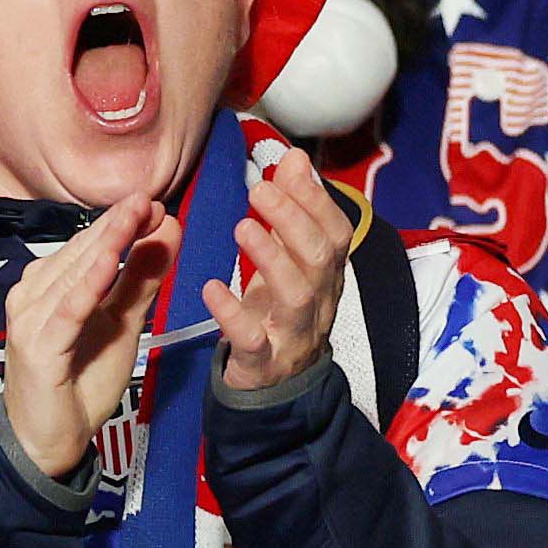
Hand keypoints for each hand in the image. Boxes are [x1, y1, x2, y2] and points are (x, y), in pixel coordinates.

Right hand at [0, 197, 167, 483]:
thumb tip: (165, 230)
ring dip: (108, 243)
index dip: (121, 222)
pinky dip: (89, 284)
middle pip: (82, 252)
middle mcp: (32, 295)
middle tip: (150, 199)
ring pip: (75, 273)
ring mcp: (29, 320)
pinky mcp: (37, 347)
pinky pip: (68, 310)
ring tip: (137, 215)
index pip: (89, 246)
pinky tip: (110, 262)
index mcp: (48, 285)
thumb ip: (141, 280)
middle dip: (119, 225)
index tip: (154, 202)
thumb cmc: (79, 381)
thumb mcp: (121, 324)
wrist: (49, 440)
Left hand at [208, 142, 352, 396]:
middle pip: (320, 259)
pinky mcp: (263, 364)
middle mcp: (318, 303)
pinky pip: (253, 342)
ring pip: (296, 297)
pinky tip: (212, 287)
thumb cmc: (277, 312)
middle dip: (294, 220)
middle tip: (259, 190)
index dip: (317, 201)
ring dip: (272, 258)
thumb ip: (293, 212)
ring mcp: (293, 335)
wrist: (275, 389)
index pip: (335, 233)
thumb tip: (295, 158)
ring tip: (242, 228)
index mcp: (325, 276)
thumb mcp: (288, 261)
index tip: (289, 168)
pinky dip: (233, 314)